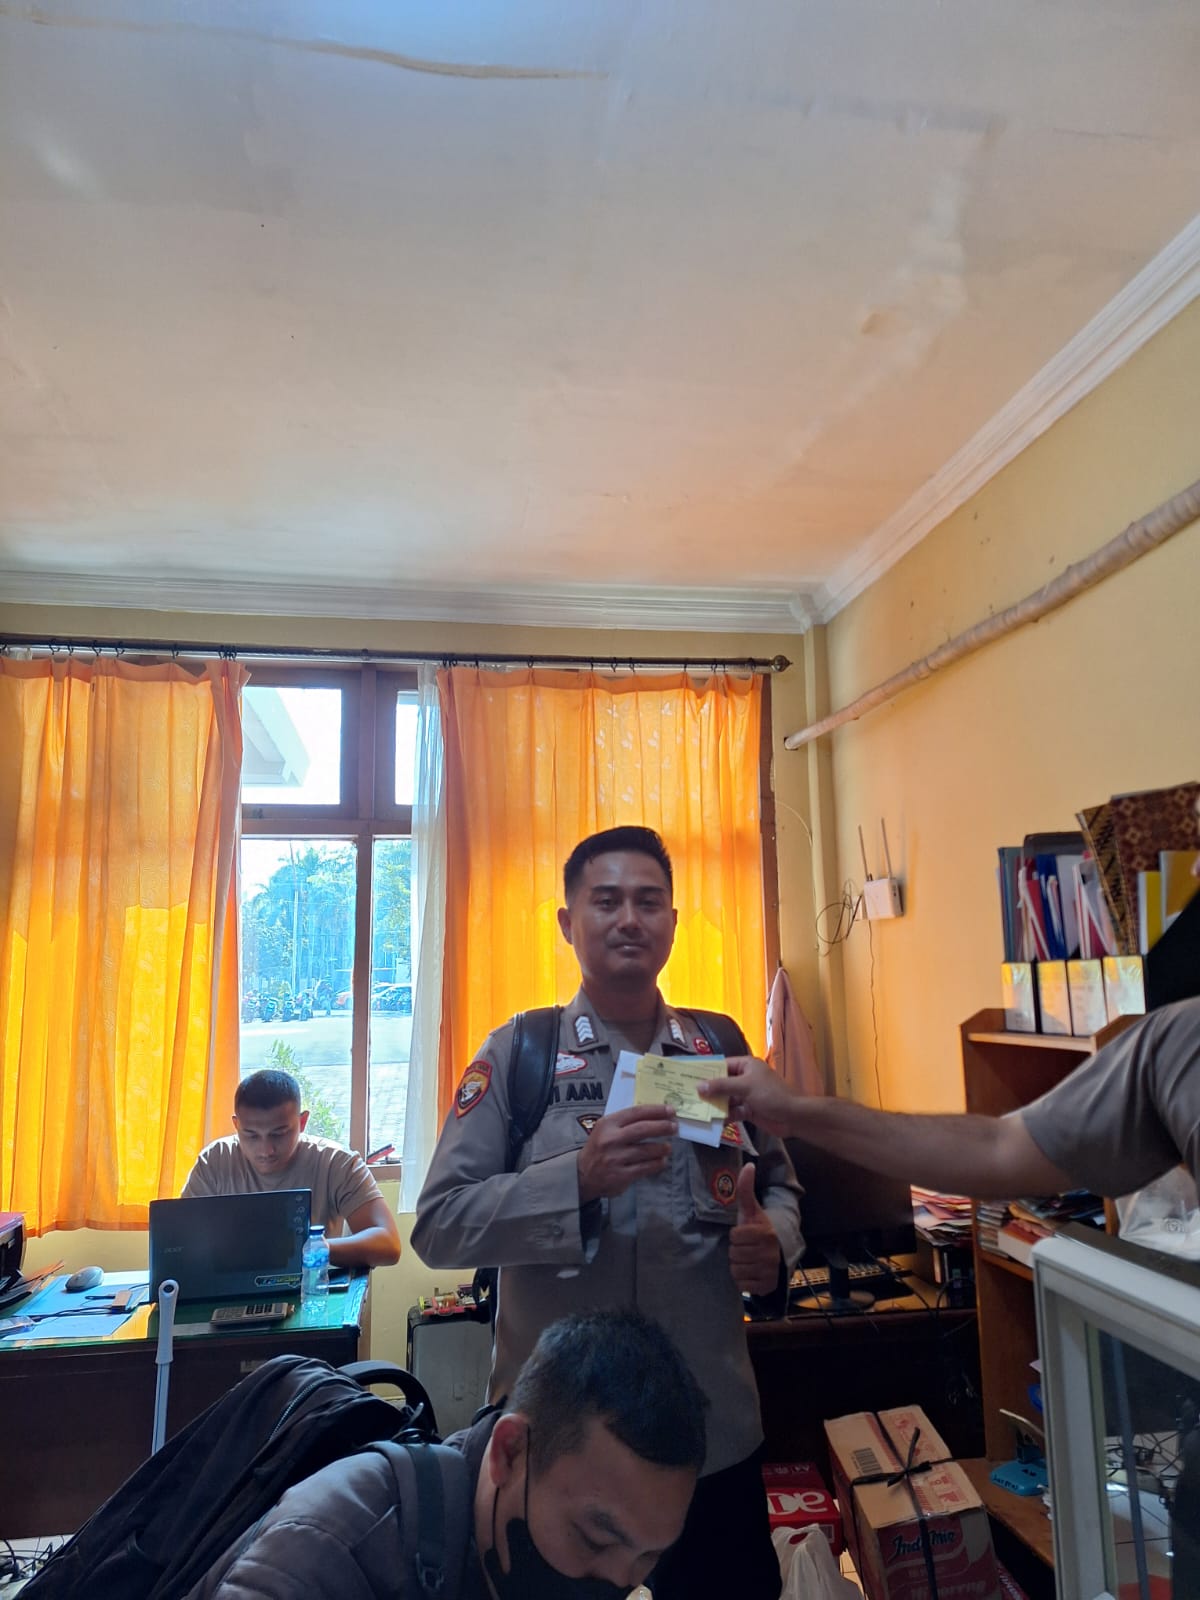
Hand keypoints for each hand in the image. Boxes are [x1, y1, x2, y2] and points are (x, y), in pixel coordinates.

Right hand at [576, 1105, 676, 1203]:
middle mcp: (611, 1139)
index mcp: (608, 1124)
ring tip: (668, 1147)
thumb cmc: (599, 1147)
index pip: (636, 1113)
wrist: (583, 1174)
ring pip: (647, 1150)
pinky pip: (645, 1168)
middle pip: (643, 1129)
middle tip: (674, 1127)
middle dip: (663, 1127)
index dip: (656, 1110)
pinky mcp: (621, 1175)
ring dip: (662, 1148)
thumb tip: (656, 1115)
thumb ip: (626, 1122)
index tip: (670, 1110)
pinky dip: (657, 1164)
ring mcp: (616, 1158)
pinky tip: (662, 1161)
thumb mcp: (606, 1129)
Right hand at [698, 1055, 803, 1137]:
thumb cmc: (770, 1095)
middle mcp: (745, 1078)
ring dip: (714, 1105)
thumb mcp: (744, 1087)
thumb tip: (699, 1086)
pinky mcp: (748, 1110)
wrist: (792, 1117)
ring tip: (696, 1110)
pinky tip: (712, 1122)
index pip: (722, 1065)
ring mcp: (746, 1095)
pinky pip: (732, 1111)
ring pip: (726, 1099)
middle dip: (708, 1090)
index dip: (707, 1070)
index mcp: (746, 1066)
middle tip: (687, 1095)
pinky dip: (724, 1116)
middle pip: (722, 1083)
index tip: (689, 1076)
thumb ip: (721, 1086)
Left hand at [728, 1163, 780, 1295]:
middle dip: (737, 1251)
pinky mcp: (766, 1286)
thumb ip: (746, 1189)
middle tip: (747, 1247)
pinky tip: (751, 1271)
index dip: (737, 1235)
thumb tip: (748, 1165)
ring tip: (748, 1259)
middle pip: (734, 1254)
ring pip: (736, 1269)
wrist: (778, 1253)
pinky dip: (743, 1279)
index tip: (746, 1234)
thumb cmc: (759, 1229)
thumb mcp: (752, 1210)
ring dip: (739, 1265)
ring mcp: (769, 1271)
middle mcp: (769, 1253)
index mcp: (765, 1233)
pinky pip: (742, 1284)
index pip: (735, 1236)